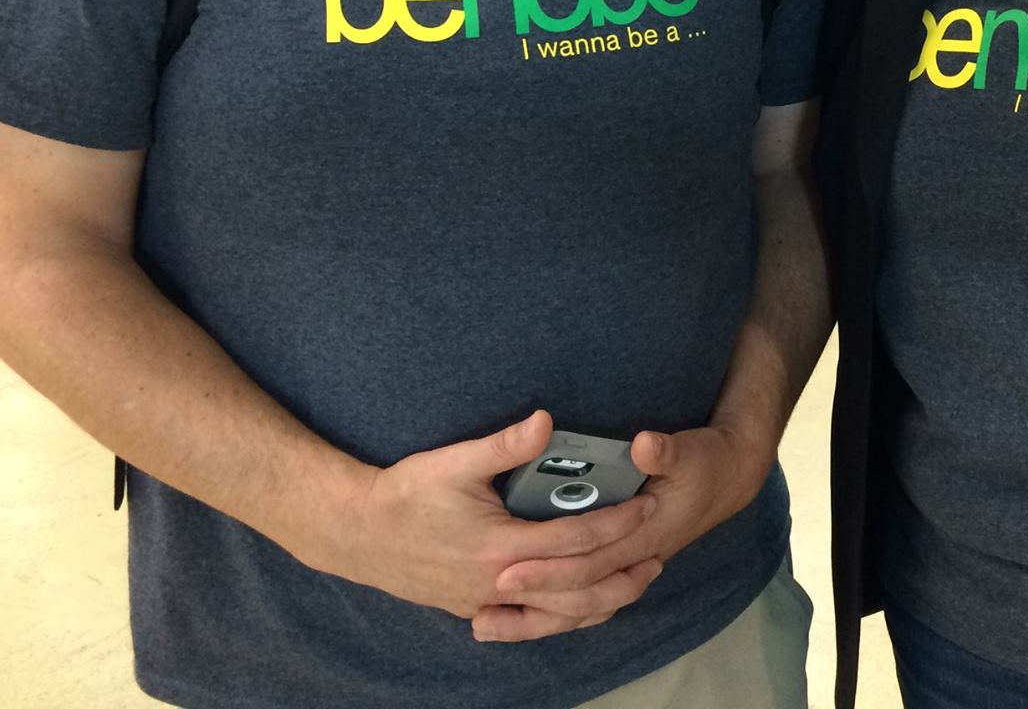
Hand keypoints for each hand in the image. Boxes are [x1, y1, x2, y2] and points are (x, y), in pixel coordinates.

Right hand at [315, 410, 662, 641]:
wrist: (356, 534)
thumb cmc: (405, 494)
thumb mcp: (454, 462)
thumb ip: (504, 445)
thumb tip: (546, 420)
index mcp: (500, 546)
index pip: (574, 539)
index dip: (615, 522)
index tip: (646, 504)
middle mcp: (498, 582)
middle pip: (575, 588)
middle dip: (620, 572)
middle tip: (657, 555)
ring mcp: (486, 601)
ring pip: (556, 614)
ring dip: (599, 601)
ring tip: (633, 584)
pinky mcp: (475, 607)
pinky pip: (532, 620)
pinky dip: (564, 617)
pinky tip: (584, 607)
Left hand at [476, 423, 773, 642]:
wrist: (730, 479)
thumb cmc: (707, 463)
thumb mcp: (689, 450)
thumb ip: (664, 451)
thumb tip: (643, 445)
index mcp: (647, 534)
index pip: (590, 561)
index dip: (549, 568)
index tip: (508, 569)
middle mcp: (636, 557)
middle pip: (579, 590)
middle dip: (532, 595)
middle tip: (487, 595)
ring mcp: (631, 564)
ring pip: (582, 605)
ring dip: (538, 615)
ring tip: (489, 623)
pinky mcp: (625, 561)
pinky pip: (587, 599)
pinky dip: (556, 611)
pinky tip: (524, 610)